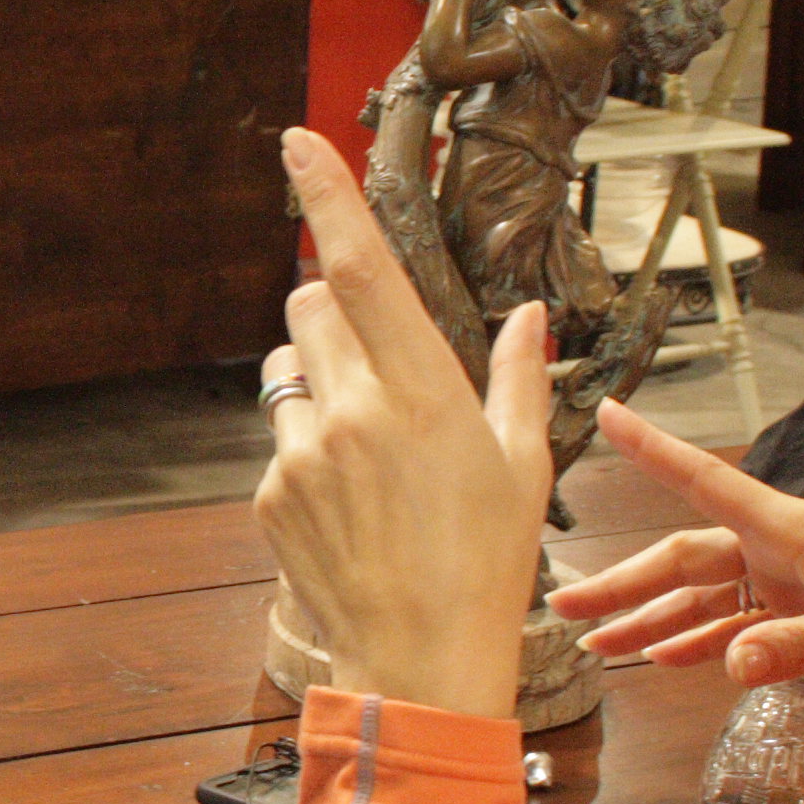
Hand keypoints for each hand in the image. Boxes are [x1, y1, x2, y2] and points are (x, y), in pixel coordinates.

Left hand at [255, 127, 552, 721]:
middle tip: (379, 370)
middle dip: (334, 313)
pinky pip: (280, 439)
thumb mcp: (523, 463)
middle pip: (310, 307)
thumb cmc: (488, 562)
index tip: (296, 144)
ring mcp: (303, 453)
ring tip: (370, 457)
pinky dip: (308, 453)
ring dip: (319, 387)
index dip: (325, 199)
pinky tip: (351, 506)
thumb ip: (518, 377)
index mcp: (422, 391)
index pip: (364, 269)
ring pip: (290, 373)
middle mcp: (354, 410)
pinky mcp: (271, 492)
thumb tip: (531, 317)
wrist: (422, 659)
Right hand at [548, 400, 803, 693]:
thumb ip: (801, 648)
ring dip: (650, 619)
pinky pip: (735, 624)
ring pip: (702, 595)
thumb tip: (730, 665)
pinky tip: (663, 660)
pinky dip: (697, 640)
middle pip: (684, 558)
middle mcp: (779, 548)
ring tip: (597, 646)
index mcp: (790, 531)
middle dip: (623, 583)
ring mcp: (788, 580)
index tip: (607, 413)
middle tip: (566, 605)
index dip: (653, 450)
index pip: (706, 482)